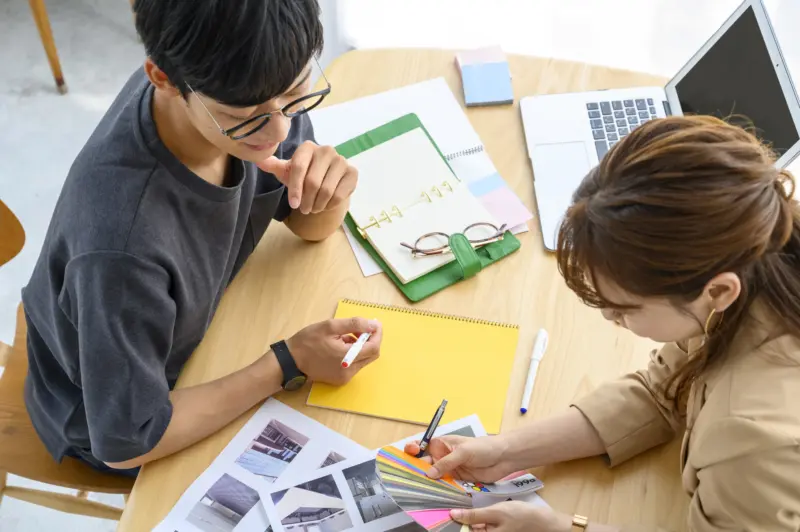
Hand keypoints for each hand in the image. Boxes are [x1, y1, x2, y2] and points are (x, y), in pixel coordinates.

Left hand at [258, 141, 356, 214]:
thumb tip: (258, 160)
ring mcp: (341, 160)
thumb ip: (273, 165)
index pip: (299, 168)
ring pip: (326, 190)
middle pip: (313, 182)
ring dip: (318, 205)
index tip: (293, 204)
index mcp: (307, 147)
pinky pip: (340, 195)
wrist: (327, 180)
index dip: (295, 189)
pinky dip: (330, 205)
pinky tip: (326, 204)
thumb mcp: (287, 171)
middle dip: (306, 200)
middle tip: (304, 209)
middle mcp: (326, 149)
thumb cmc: (304, 175)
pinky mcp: (352, 172)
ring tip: (313, 208)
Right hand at [285, 317, 380, 385]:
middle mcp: (349, 371)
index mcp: (347, 358)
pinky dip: (353, 354)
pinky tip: (340, 346)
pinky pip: (354, 365)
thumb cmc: (308, 341)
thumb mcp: (330, 326)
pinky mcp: (340, 379)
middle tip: (359, 328)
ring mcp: (345, 377)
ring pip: (363, 359)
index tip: (374, 323)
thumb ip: (354, 324)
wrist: (290, 360)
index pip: (374, 347)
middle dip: (369, 340)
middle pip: (371, 355)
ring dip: (360, 346)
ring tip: (344, 336)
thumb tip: (374, 325)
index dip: (377, 334)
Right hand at [403, 435, 514, 482]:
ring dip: (429, 481)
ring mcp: (450, 468)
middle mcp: (443, 456)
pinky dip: (440, 488)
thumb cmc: (484, 447)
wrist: (503, 458)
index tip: (409, 454)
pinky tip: (435, 492)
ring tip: (420, 486)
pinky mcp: (457, 480)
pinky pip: (445, 485)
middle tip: (411, 476)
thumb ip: (446, 463)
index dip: (413, 449)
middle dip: (418, 469)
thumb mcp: (463, 451)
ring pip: (434, 476)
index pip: (423, 445)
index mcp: (443, 444)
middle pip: (425, 463)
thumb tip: (430, 473)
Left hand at [451, 501, 571, 531]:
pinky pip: (483, 527)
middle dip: (461, 520)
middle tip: (451, 506)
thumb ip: (475, 515)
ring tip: (460, 506)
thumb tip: (453, 515)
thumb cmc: (522, 517)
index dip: (454, 524)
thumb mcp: (497, 513)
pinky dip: (478, 520)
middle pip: (469, 530)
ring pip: (475, 528)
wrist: (545, 523)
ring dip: (469, 519)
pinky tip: (475, 511)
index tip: (444, 512)